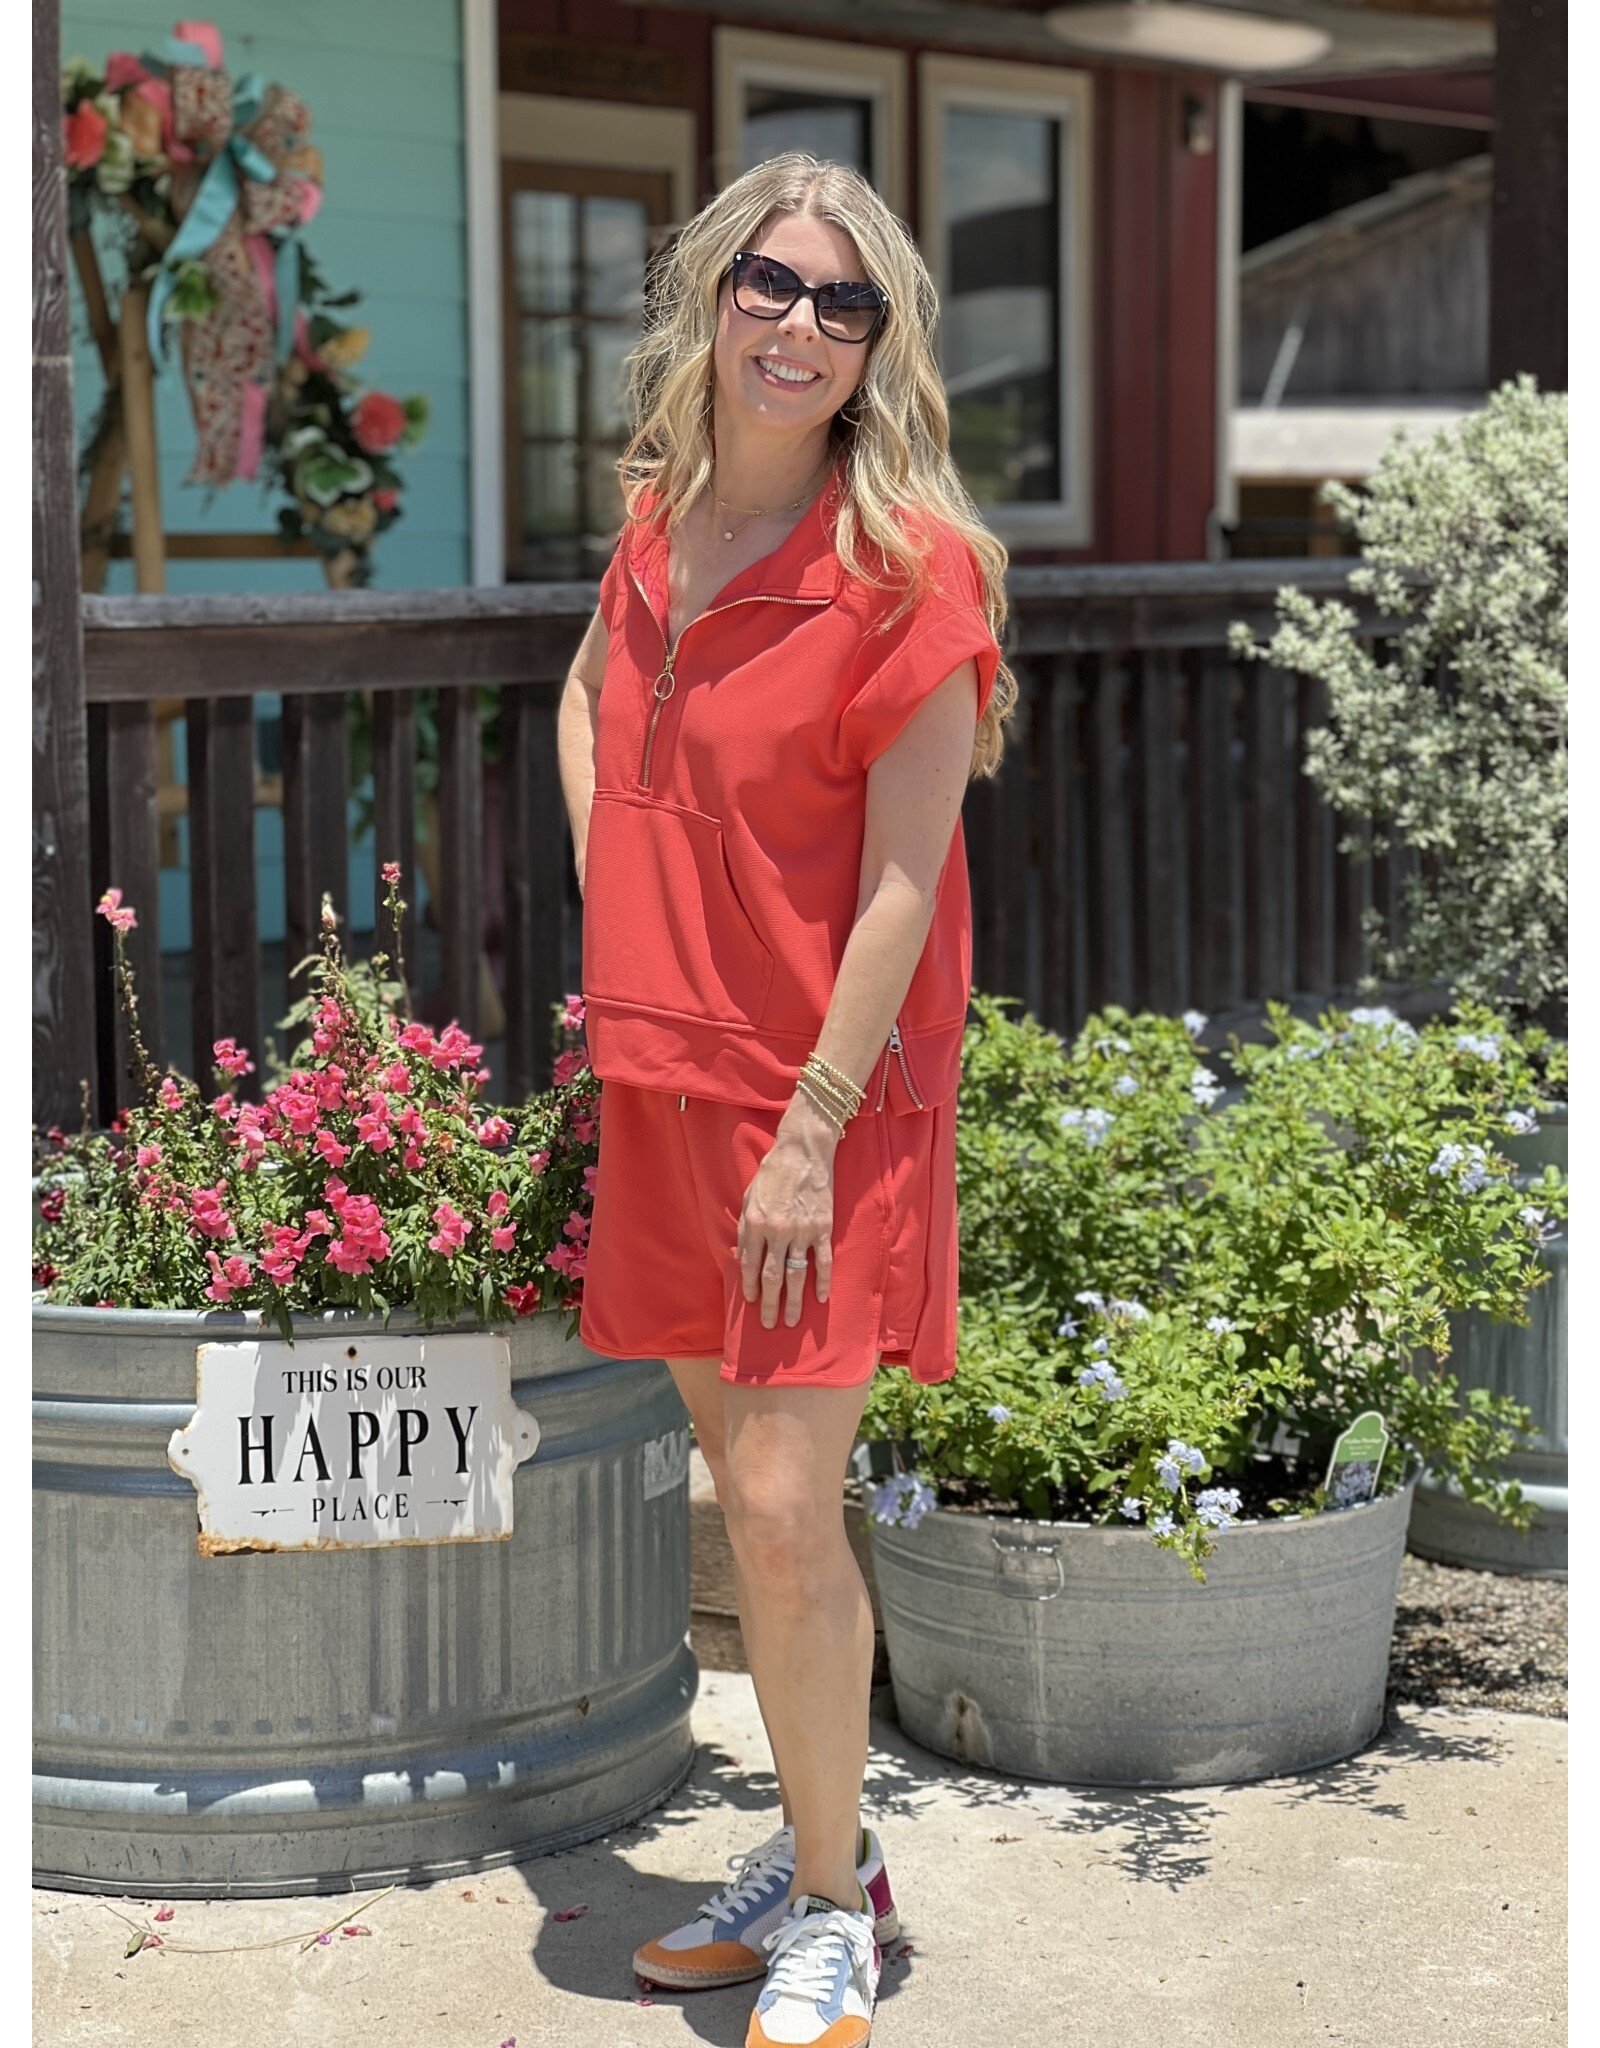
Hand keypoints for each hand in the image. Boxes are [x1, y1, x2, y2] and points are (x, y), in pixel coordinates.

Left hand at [737, 1097, 839, 1327]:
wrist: (803, 1152)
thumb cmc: (772, 1172)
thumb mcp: (749, 1196)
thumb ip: (747, 1227)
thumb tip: (744, 1255)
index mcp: (755, 1224)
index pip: (751, 1265)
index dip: (751, 1286)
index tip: (753, 1301)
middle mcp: (777, 1232)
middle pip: (772, 1277)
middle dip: (769, 1304)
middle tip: (769, 1324)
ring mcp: (802, 1232)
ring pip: (796, 1275)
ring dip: (793, 1301)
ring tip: (791, 1320)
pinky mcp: (822, 1228)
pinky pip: (822, 1261)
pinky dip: (822, 1282)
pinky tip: (821, 1298)